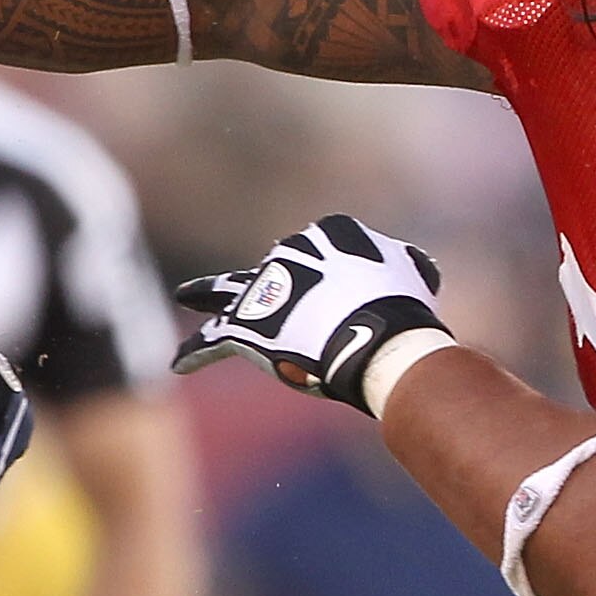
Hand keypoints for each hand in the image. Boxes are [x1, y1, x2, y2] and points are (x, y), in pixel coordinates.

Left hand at [175, 215, 446, 410]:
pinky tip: (178, 364)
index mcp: (331, 231)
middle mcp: (290, 252)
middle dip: (278, 287)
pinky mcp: (246, 327)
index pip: (323, 248)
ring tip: (188, 295)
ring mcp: (265, 288)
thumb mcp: (414, 274)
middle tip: (285, 313)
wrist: (380, 339)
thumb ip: (404, 265)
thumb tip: (416, 268)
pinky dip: (197, 353)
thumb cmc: (404, 309)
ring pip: (230, 291)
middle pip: (277, 269)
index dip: (335, 279)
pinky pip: (214, 341)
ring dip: (207, 292)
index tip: (346, 298)